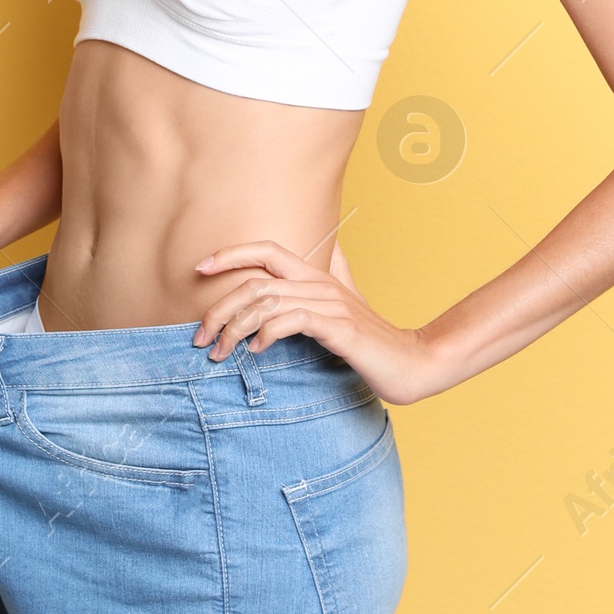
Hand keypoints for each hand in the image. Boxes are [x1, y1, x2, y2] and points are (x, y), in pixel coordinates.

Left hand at [192, 237, 454, 405]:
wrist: (414, 363)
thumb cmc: (372, 340)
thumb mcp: (344, 307)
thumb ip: (327, 282)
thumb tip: (320, 258)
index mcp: (318, 276)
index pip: (268, 250)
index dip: (231, 253)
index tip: (199, 269)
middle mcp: (321, 285)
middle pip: (257, 282)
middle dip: (220, 307)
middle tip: (201, 336)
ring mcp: (331, 306)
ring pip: (268, 302)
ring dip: (235, 327)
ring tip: (220, 351)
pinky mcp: (340, 329)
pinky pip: (293, 321)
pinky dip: (267, 333)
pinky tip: (256, 350)